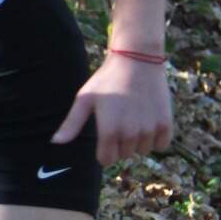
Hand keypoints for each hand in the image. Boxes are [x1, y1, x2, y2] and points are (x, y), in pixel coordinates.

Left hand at [51, 53, 173, 163]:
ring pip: (143, 150)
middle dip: (120, 143)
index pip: (106, 160)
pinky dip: (157, 137)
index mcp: (109, 130)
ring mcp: (150, 129)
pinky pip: (162, 144)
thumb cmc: (107, 79)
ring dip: (138, 140)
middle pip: (124, 155)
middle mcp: (131, 133)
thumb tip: (55, 142)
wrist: (137, 59)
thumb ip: (71, 124)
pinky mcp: (165, 123)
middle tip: (120, 120)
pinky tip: (149, 121)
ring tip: (134, 118)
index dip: (104, 151)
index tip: (105, 137)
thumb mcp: (85, 99)